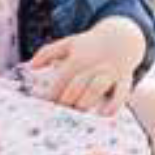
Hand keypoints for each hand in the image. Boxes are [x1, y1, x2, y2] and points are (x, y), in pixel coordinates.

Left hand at [23, 17, 144, 114]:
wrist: (121, 37)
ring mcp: (110, 72)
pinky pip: (122, 93)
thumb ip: (47, 53)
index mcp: (78, 58)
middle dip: (66, 102)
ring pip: (96, 88)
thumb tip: (30, 65)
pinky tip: (104, 115)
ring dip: (85, 102)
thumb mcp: (68, 43)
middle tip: (58, 117)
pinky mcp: (124, 79)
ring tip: (77, 114)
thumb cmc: (89, 45)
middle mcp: (94, 65)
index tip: (44, 108)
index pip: (61, 79)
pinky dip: (114, 104)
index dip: (52, 95)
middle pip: (77, 85)